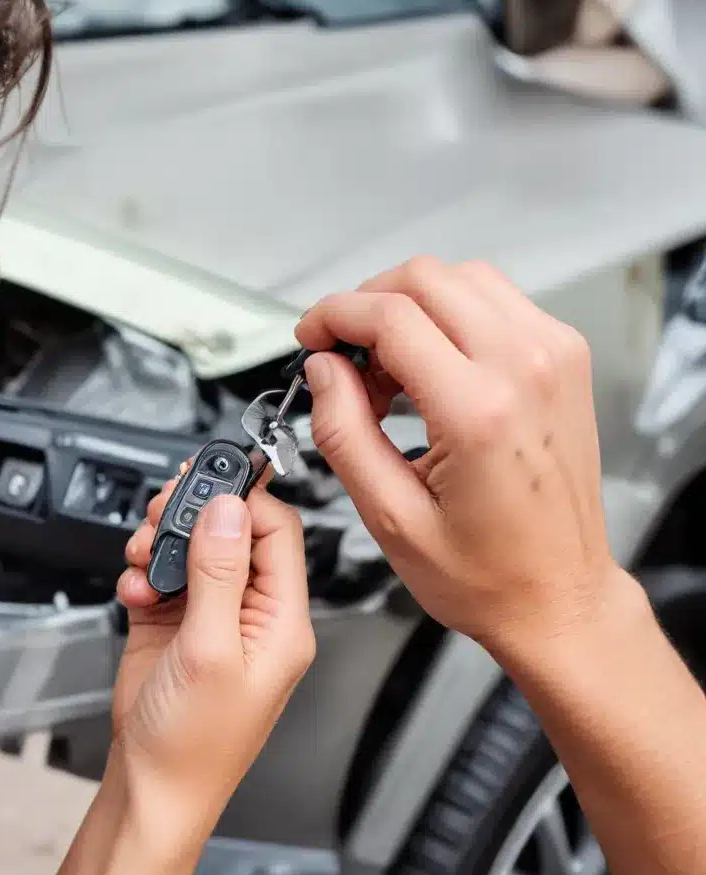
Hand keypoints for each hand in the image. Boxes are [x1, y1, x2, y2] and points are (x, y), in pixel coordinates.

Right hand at [113, 472, 314, 847]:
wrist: (150, 789)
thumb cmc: (194, 746)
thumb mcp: (210, 652)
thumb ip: (219, 574)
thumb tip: (227, 511)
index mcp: (281, 621)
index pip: (278, 534)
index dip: (244, 500)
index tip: (208, 480)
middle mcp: (251, 614)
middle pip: (232, 532)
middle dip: (193, 516)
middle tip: (162, 511)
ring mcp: (211, 617)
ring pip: (193, 547)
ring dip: (162, 542)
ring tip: (143, 558)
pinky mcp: (174, 623)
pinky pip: (162, 573)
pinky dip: (143, 572)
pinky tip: (135, 590)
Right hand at [295, 256, 622, 651]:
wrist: (558, 597)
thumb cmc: (487, 574)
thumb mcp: (390, 516)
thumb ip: (343, 432)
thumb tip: (323, 370)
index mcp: (479, 411)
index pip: (390, 315)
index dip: (334, 315)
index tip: (311, 336)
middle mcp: (526, 369)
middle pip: (425, 278)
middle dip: (366, 303)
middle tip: (340, 355)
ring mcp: (554, 357)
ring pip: (461, 277)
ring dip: (408, 307)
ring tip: (385, 371)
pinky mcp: (564, 360)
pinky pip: (494, 301)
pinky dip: (448, 316)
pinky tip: (427, 368)